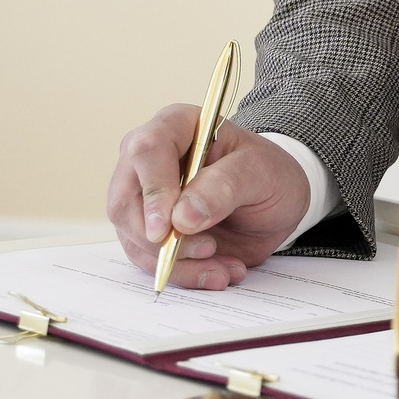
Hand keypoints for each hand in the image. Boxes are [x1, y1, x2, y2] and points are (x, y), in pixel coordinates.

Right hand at [106, 110, 310, 289]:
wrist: (273, 199)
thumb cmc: (265, 171)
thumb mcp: (260, 171)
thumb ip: (225, 186)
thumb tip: (182, 217)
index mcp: (176, 125)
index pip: (147, 150)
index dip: (153, 191)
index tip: (167, 228)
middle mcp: (148, 159)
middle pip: (126, 201)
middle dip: (162, 238)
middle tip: (209, 250)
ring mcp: (142, 196)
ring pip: (135, 237)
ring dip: (177, 262)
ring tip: (223, 266)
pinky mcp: (147, 230)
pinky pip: (150, 259)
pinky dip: (182, 273)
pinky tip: (217, 272)